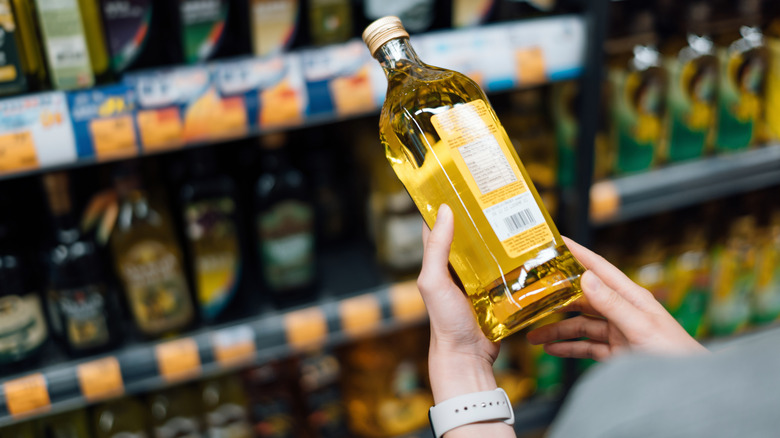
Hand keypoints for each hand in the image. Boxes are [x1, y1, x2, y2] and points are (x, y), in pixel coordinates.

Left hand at [418, 204, 513, 436]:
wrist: (468, 356)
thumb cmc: (445, 321)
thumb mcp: (433, 281)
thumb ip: (437, 249)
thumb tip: (444, 211)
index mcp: (439, 260)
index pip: (441, 224)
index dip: (448, 202)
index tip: (461, 180)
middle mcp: (459, 266)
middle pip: (471, 233)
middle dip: (483, 215)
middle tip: (498, 193)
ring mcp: (480, 277)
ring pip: (493, 248)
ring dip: (503, 235)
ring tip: (518, 213)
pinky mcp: (499, 289)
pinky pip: (509, 268)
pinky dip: (517, 257)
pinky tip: (529, 245)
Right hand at [527, 237, 707, 360]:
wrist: (687, 387)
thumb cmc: (675, 354)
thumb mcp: (640, 327)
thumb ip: (612, 304)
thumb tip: (585, 278)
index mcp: (631, 296)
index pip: (599, 268)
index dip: (577, 253)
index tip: (556, 241)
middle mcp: (622, 310)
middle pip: (582, 298)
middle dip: (556, 298)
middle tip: (531, 295)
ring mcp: (618, 331)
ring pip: (580, 325)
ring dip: (556, 330)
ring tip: (533, 336)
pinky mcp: (616, 351)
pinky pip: (586, 346)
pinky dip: (568, 348)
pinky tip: (552, 349)